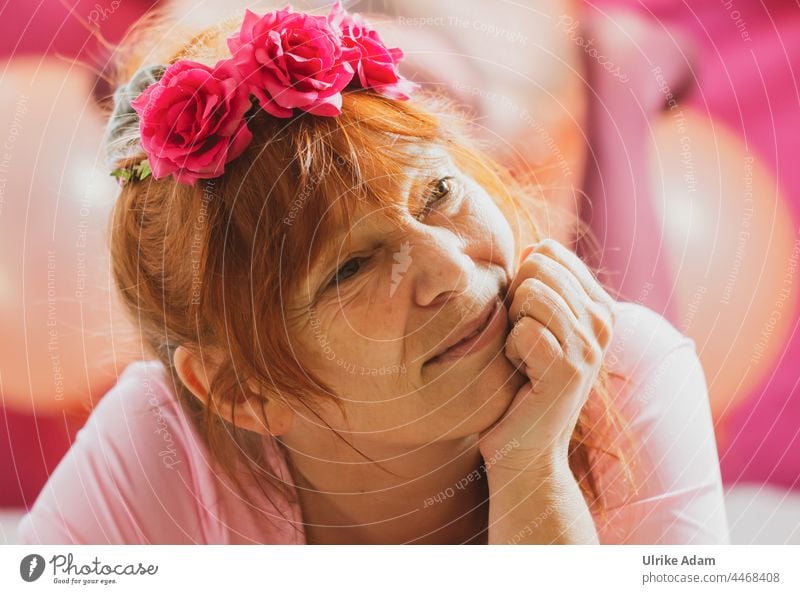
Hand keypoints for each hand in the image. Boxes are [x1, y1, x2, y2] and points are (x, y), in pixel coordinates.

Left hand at [478, 238, 616, 474]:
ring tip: (523, 357)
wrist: (525, 446)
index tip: (527, 318)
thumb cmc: (521, 381)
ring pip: (530, 296)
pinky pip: (523, 332)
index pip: (549, 252)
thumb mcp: (536, 325)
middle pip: (537, 269)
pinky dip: (509, 352)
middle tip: (522, 341)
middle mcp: (603, 322)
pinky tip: (522, 375)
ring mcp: (591, 346)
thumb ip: (540, 285)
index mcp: (598, 304)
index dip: (521, 280)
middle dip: (515, 301)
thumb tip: (535, 247)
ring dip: (512, 327)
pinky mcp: (570, 371)